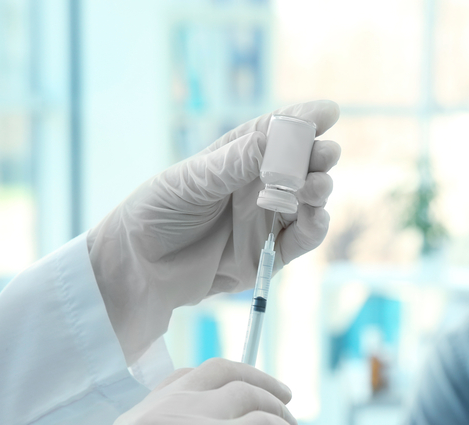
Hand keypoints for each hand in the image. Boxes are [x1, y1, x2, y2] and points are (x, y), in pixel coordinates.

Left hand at [88, 100, 340, 363]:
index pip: (276, 132)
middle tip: (325, 155)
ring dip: (319, 191)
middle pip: (300, 165)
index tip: (328, 113)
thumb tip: (281, 135)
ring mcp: (267, 218)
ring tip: (317, 187)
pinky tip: (318, 216)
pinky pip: (302, 239)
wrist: (139, 267)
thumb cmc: (158, 212)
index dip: (303, 121)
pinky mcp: (271, 253)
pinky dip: (315, 227)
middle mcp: (258, 184)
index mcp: (237, 156)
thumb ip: (237, 162)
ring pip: (308, 201)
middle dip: (317, 157)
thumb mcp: (194, 180)